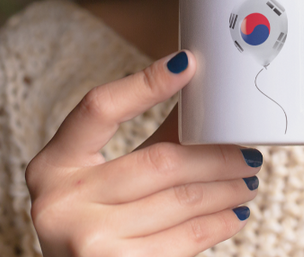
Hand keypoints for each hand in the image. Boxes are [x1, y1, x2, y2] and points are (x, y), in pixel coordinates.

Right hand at [25, 51, 260, 256]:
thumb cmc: (86, 216)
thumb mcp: (94, 173)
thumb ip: (148, 138)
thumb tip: (202, 97)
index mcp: (54, 162)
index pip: (100, 108)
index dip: (145, 84)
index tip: (188, 64)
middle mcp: (62, 202)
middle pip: (159, 161)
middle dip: (215, 155)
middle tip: (247, 151)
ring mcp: (87, 243)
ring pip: (179, 202)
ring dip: (225, 189)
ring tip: (248, 180)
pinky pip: (181, 243)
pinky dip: (216, 225)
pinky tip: (234, 215)